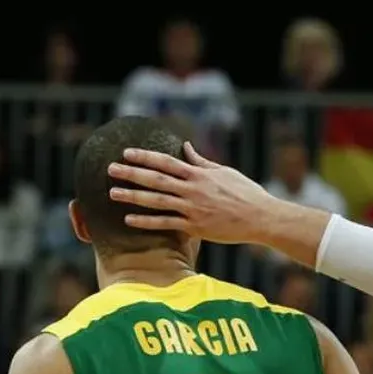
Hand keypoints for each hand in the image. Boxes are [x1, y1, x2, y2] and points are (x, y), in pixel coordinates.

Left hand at [107, 142, 274, 244]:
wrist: (261, 218)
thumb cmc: (246, 193)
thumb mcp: (225, 172)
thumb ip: (202, 161)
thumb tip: (186, 146)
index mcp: (200, 174)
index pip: (167, 162)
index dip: (145, 156)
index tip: (127, 152)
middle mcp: (193, 190)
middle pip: (156, 179)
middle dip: (131, 173)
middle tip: (110, 168)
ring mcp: (193, 209)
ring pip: (157, 201)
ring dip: (133, 196)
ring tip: (113, 192)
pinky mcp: (195, 227)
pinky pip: (166, 224)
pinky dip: (147, 222)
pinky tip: (129, 220)